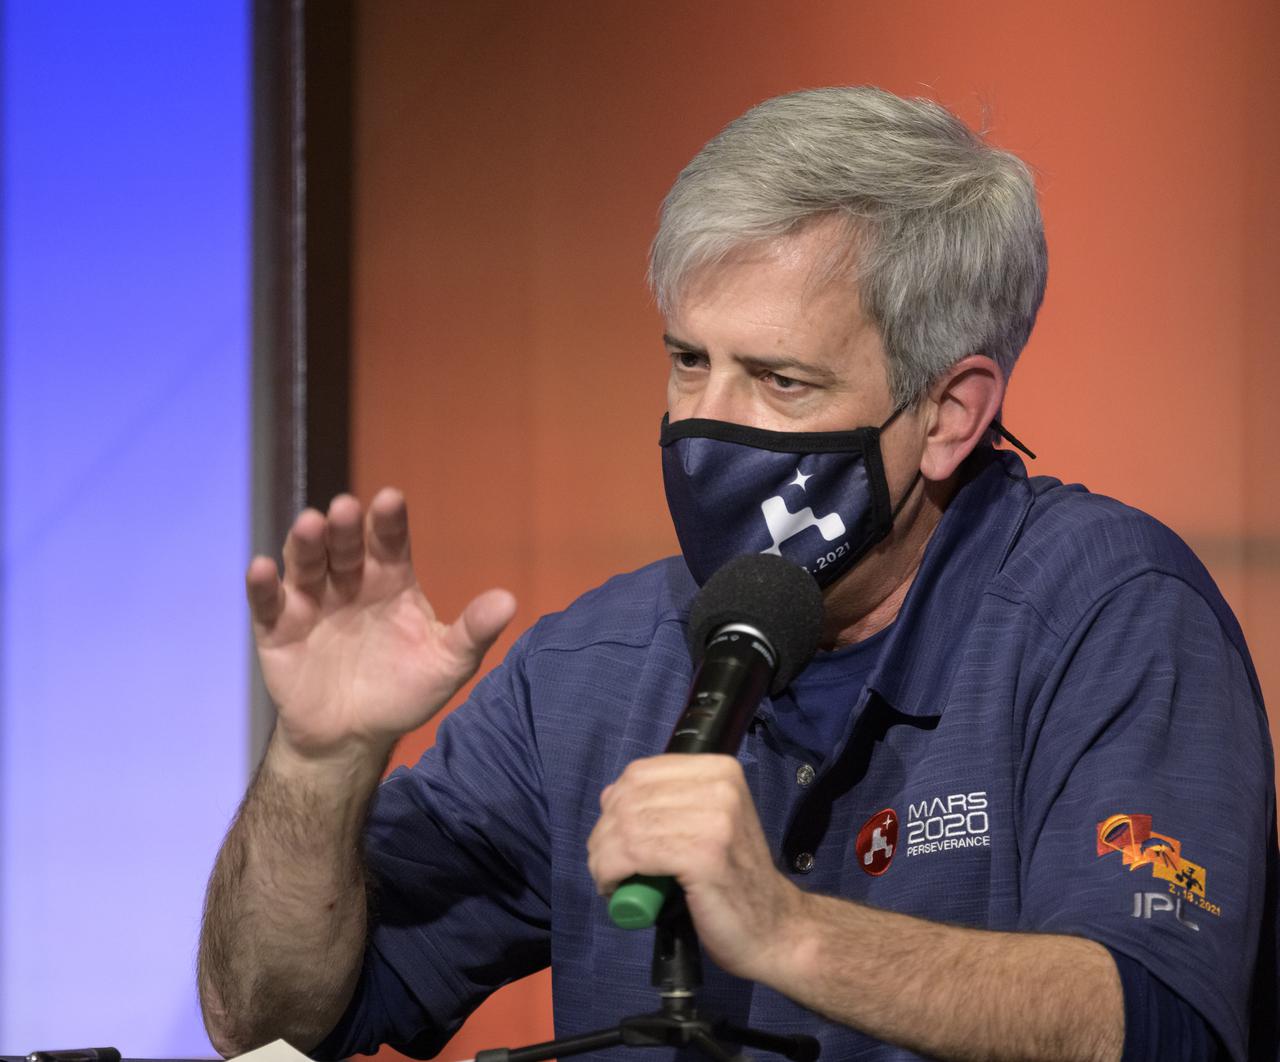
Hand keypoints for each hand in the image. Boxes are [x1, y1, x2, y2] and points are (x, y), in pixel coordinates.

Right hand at [246, 488, 516, 761]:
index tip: (391, 499)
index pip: (390, 541)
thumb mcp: (446, 664)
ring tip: (310, 524)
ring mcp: (311, 602)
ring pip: (306, 563)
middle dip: (346, 526)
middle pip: (346, 545)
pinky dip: (262, 585)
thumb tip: (509, 601)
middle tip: (346, 508)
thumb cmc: (404, 691)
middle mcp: (349, 581)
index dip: (389, 521)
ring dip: (306, 543)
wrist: (353, 737)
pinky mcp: (277, 629)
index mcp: (390, 580)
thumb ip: (473, 632)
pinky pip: (266, 603)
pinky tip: (263, 568)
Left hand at [586, 755, 806, 984]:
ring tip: (608, 881)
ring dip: (603, 858)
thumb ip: (665, 805)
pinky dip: (611, 871)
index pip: (641, 772)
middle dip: (604, 834)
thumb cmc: (732, 881)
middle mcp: (720, 785)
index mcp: (720, 770)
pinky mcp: (704, 854)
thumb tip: (611, 795)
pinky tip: (615, 889)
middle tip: (603, 866)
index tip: (611, 837)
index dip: (615, 804)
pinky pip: (635, 853)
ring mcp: (715, 818)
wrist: (774, 929)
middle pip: (631, 798)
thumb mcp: (704, 826)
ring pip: (628, 826)